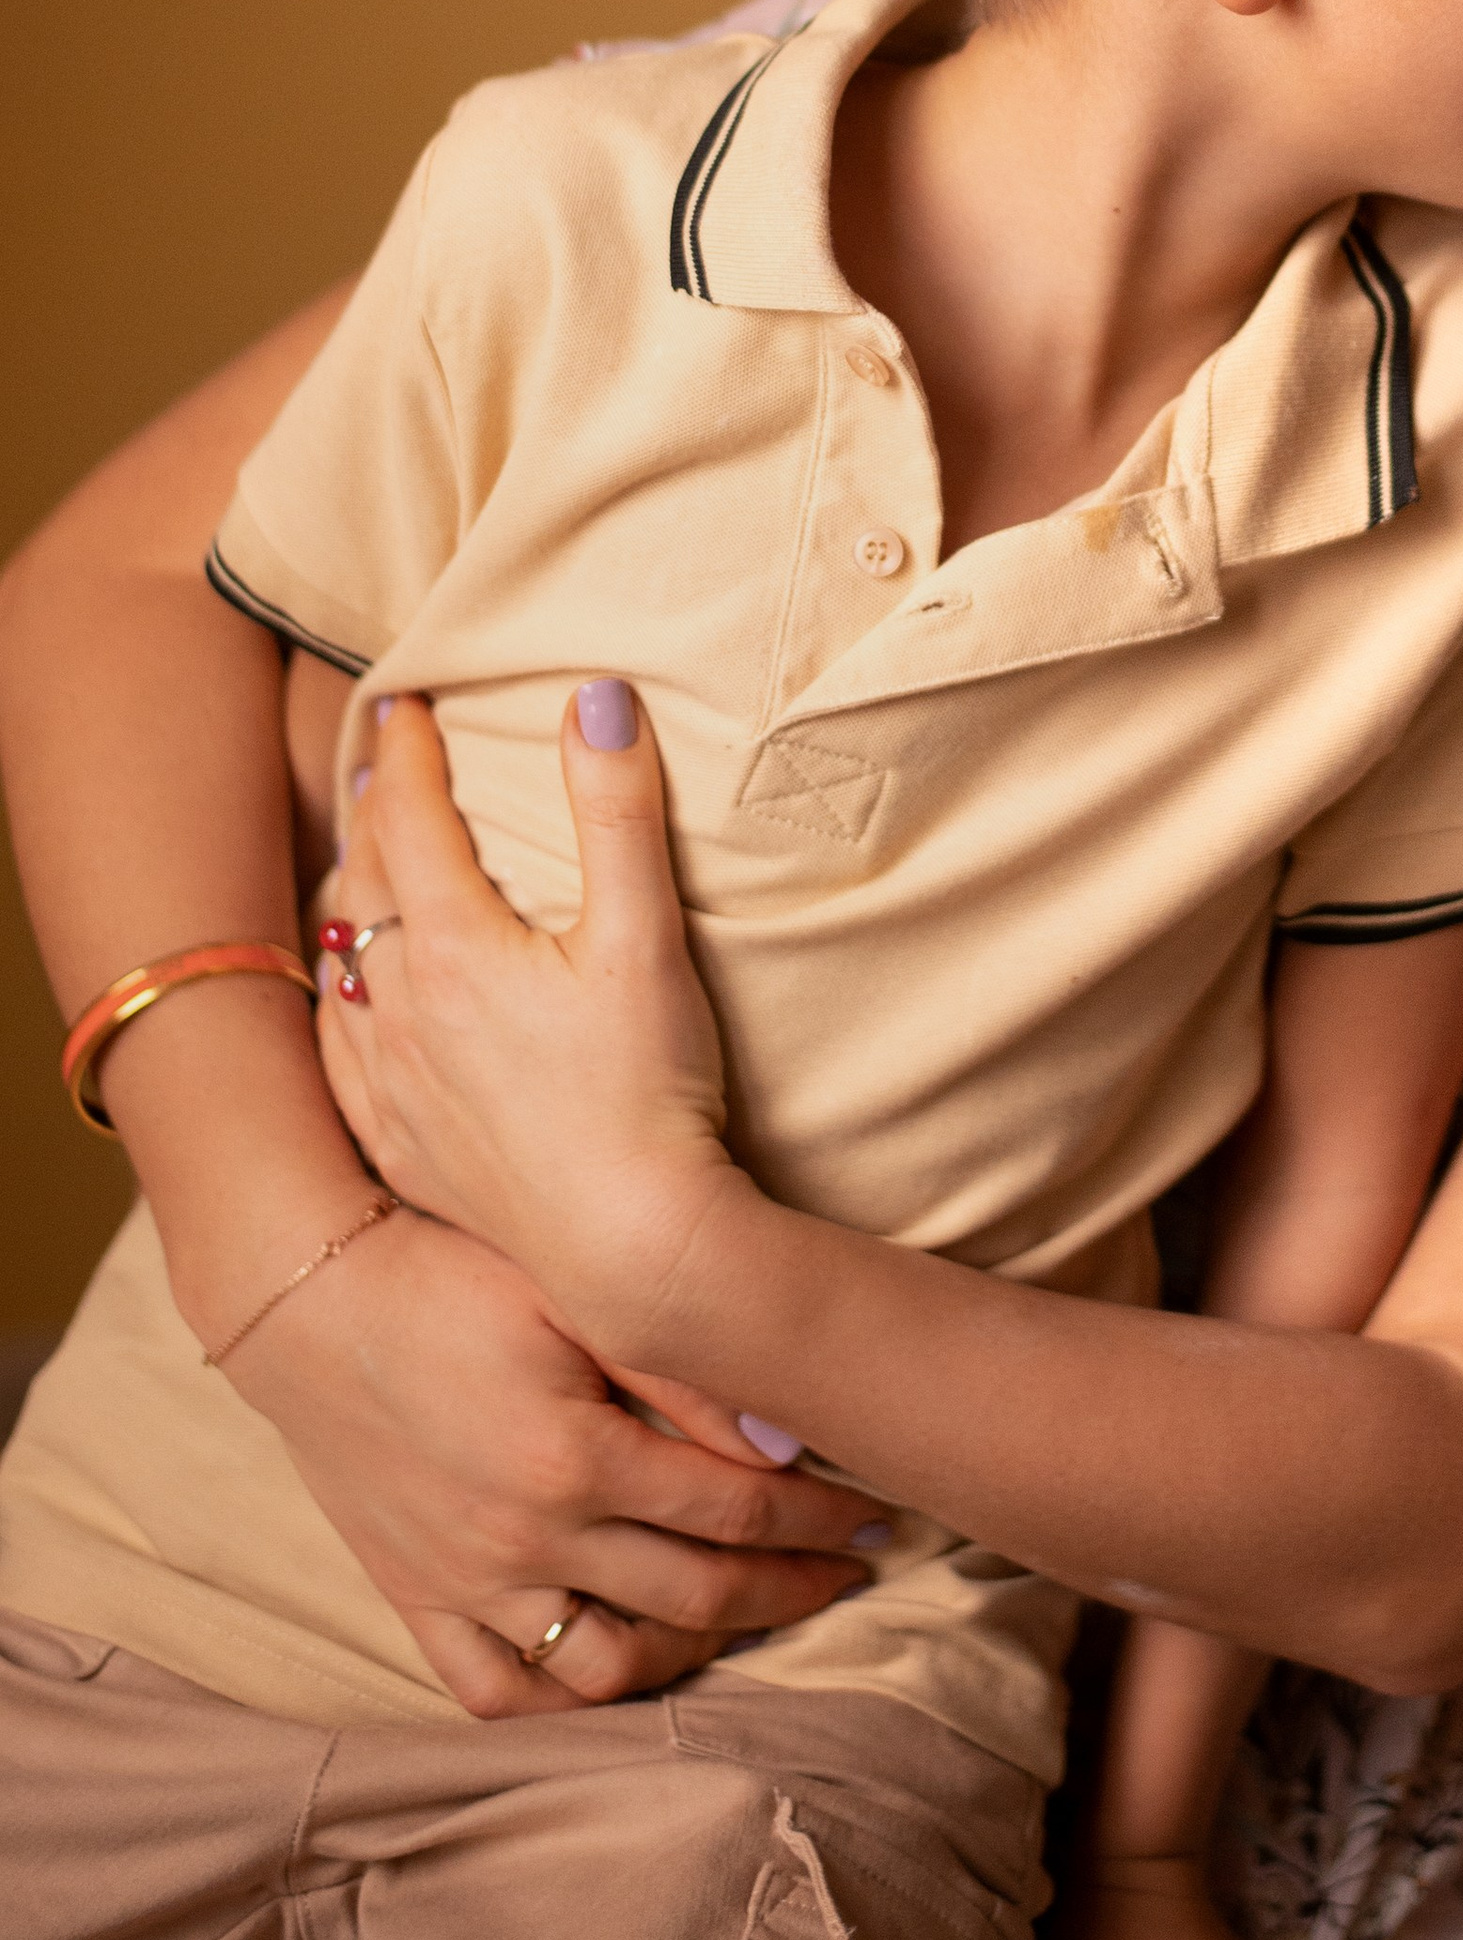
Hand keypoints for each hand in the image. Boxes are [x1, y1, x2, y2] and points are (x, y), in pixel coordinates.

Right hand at [218, 1199, 887, 1715]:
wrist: (309, 1300)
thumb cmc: (451, 1273)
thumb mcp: (574, 1293)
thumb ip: (684, 1370)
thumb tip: (791, 1441)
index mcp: (577, 1460)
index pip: (739, 1511)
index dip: (821, 1519)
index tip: (875, 1514)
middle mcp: (526, 1541)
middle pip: (697, 1597)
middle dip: (790, 1589)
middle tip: (850, 1574)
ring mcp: (468, 1584)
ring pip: (610, 1668)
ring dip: (698, 1655)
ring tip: (751, 1617)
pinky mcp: (417, 1599)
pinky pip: (499, 1692)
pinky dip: (567, 1701)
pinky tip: (625, 1669)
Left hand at [317, 685, 735, 1341]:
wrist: (628, 1244)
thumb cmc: (646, 1088)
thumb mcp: (644, 935)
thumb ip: (618, 809)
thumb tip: (599, 695)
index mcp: (456, 945)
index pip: (412, 821)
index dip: (410, 753)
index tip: (409, 703)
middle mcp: (403, 1011)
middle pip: (365, 887)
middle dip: (373, 817)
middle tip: (382, 767)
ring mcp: (395, 1086)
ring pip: (343, 971)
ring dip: (349, 905)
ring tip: (360, 867)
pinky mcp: (405, 1150)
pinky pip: (340, 1059)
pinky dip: (340, 1006)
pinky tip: (350, 1004)